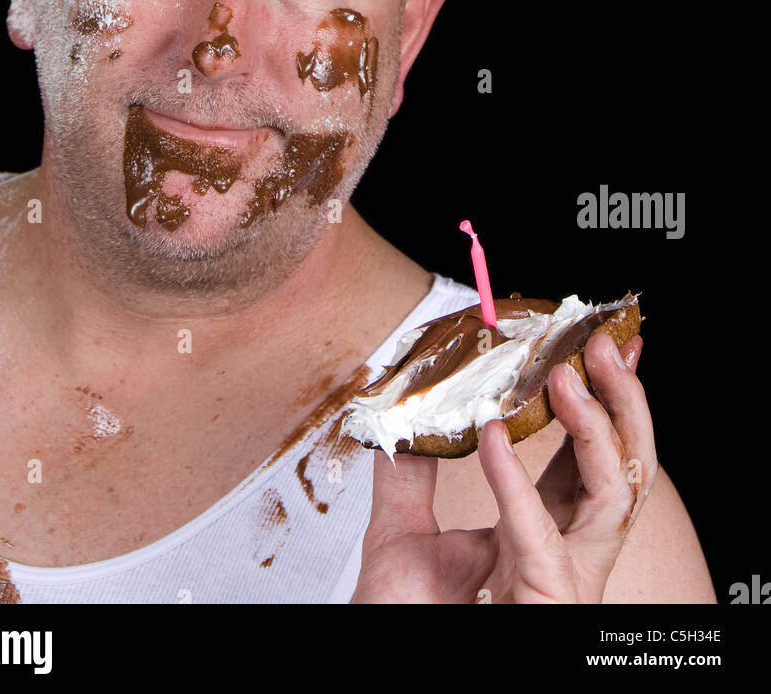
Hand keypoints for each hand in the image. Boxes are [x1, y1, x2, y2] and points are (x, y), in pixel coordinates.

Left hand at [349, 333, 654, 602]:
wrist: (384, 663)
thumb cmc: (400, 621)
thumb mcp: (400, 535)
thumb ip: (409, 477)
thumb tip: (404, 418)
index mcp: (540, 539)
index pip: (587, 462)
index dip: (599, 405)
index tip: (599, 351)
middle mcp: (565, 558)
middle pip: (623, 469)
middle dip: (623, 402)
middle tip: (605, 344)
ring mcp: (563, 581)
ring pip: (615, 495)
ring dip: (594, 426)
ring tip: (566, 374)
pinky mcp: (546, 600)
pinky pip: (539, 533)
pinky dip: (515, 479)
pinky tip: (493, 434)